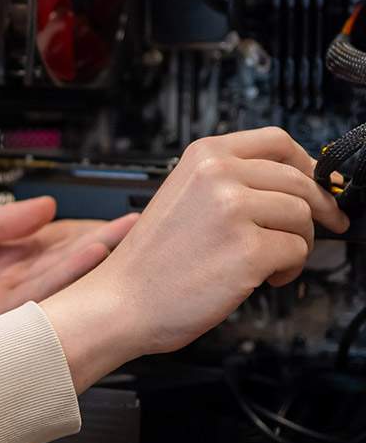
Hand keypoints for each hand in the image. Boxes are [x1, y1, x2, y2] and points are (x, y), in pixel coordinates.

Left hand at [0, 197, 135, 370]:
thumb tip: (45, 205)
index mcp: (4, 258)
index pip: (59, 241)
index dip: (92, 227)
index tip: (124, 214)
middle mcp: (11, 284)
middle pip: (70, 263)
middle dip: (106, 243)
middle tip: (142, 226)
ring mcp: (5, 305)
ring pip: (62, 281)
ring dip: (95, 260)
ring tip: (125, 237)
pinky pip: (37, 297)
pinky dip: (64, 278)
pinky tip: (88, 257)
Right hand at [42, 127, 348, 389]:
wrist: (121, 300)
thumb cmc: (151, 260)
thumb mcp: (184, 196)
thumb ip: (231, 181)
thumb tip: (293, 184)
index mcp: (204, 156)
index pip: (277, 142)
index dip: (306, 164)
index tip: (316, 183)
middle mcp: (219, 175)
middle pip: (300, 180)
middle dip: (317, 210)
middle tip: (322, 228)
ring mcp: (234, 210)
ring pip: (304, 216)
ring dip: (299, 242)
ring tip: (273, 260)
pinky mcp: (249, 250)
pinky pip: (298, 251)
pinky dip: (289, 269)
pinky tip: (264, 277)